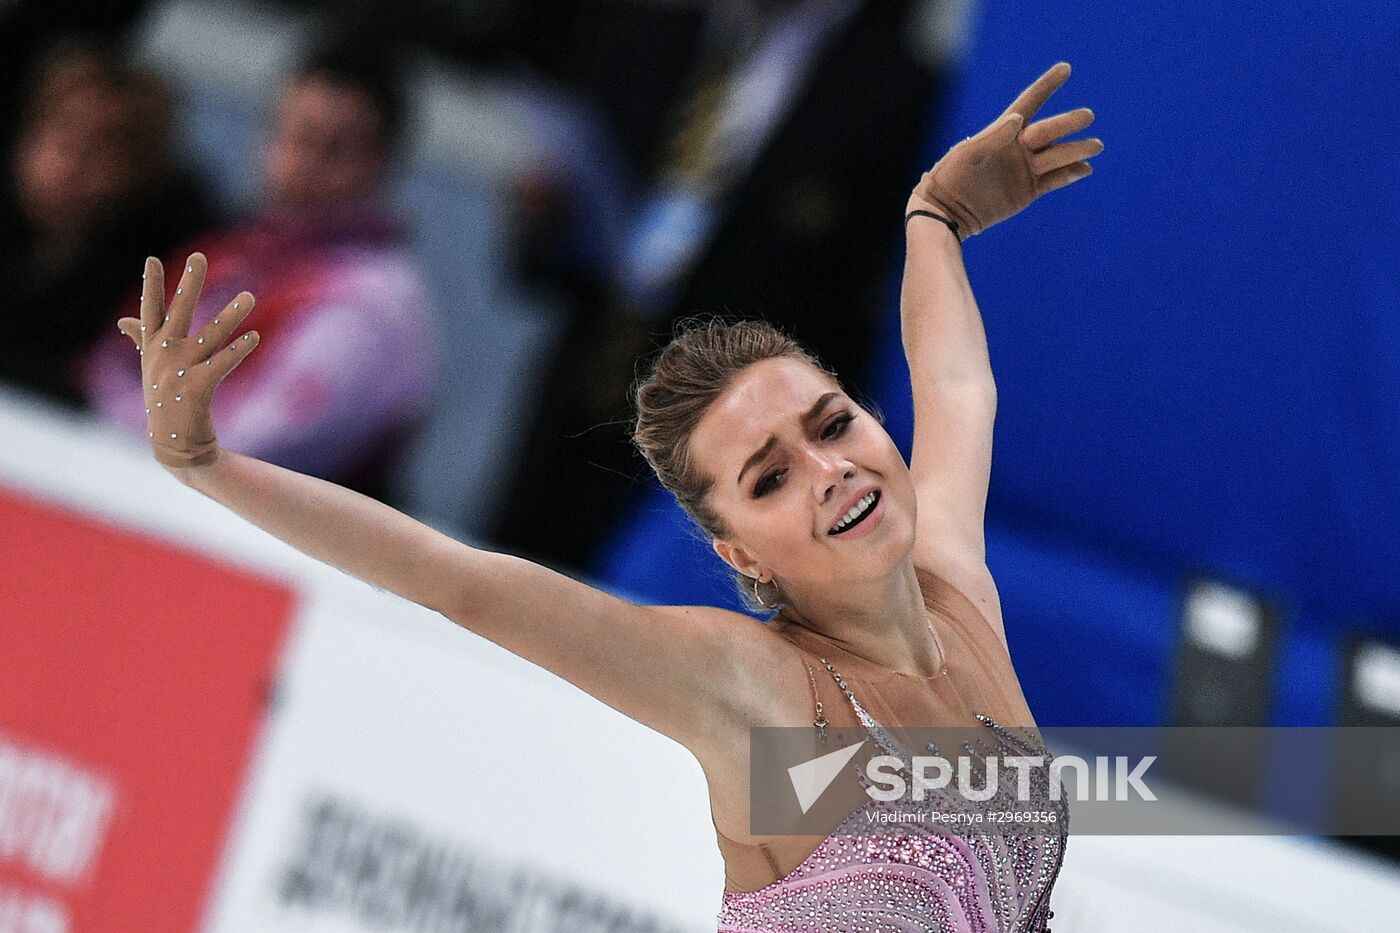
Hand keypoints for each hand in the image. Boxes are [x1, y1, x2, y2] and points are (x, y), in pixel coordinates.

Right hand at [115, 252, 258, 469]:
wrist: (173, 443)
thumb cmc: (164, 401)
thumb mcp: (151, 367)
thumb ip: (141, 340)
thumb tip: (123, 320)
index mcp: (151, 348)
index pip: (150, 310)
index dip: (151, 286)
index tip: (150, 259)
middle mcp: (163, 356)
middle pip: (178, 312)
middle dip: (189, 283)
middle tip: (199, 256)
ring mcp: (179, 372)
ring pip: (210, 335)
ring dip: (231, 315)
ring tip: (250, 295)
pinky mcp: (196, 388)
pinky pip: (222, 364)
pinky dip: (238, 350)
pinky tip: (253, 336)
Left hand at [909, 62, 1103, 237]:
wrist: (946, 211)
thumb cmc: (951, 176)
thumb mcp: (967, 154)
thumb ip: (993, 137)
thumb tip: (1018, 119)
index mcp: (1003, 132)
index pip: (1030, 103)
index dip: (1046, 86)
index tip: (1065, 68)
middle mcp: (1018, 147)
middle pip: (1049, 130)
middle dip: (1067, 123)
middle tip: (1087, 116)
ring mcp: (1025, 169)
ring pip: (1057, 155)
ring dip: (1077, 149)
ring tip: (1096, 146)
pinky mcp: (1028, 191)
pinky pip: (1055, 180)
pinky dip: (1071, 174)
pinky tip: (1086, 169)